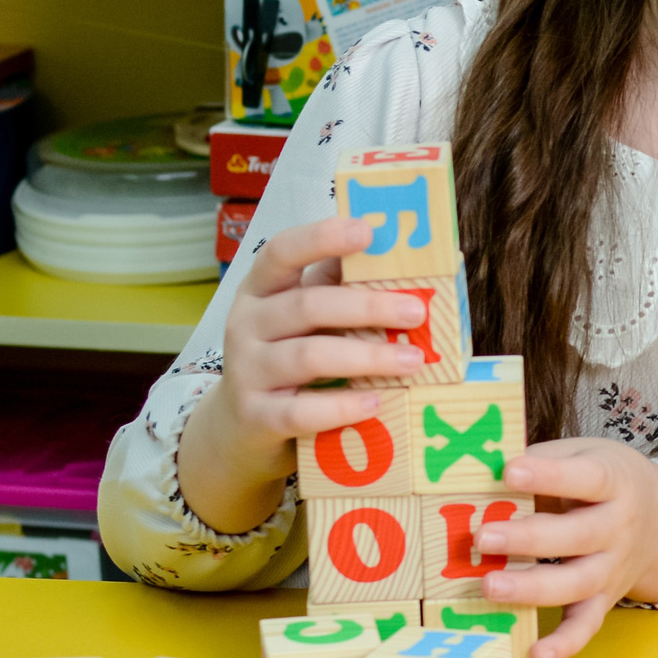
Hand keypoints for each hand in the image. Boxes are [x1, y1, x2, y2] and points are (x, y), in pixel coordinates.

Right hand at [175, 214, 433, 535]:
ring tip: (412, 360)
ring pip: (308, 356)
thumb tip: (401, 256)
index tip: (368, 230)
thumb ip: (339, 289)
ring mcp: (247, 372)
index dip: (321, 238)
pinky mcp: (256, 418)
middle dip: (367, 306)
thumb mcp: (304, 319)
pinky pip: (300, 412)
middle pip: (307, 305)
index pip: (282, 251)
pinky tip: (375, 403)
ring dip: (365, 356)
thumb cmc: (287, 359)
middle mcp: (246, 324)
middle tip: (416, 312)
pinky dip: (341, 407)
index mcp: (261, 290)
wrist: (241, 427)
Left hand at [475, 439, 657, 657]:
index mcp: (615, 482)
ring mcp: (613, 568)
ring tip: (489, 586)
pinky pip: (586, 626)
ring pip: (577, 583)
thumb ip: (543, 460)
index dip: (548, 475)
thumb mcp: (585, 454)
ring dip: (532, 588)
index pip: (586, 478)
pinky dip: (563, 644)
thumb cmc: (607, 480)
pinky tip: (534, 655)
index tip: (509, 472)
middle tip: (483, 537)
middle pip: (578, 536)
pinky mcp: (603, 600)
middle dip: (529, 538)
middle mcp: (619, 528)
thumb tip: (483, 467)